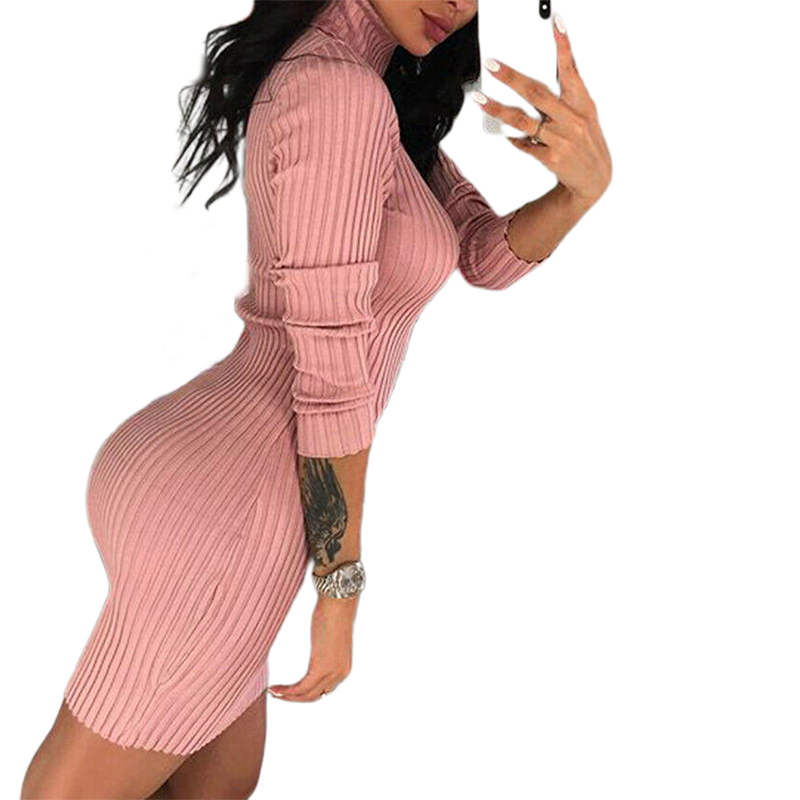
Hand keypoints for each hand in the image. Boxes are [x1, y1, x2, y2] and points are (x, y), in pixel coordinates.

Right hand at [267, 592, 357, 700]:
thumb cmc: (334, 613)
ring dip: (287, 696)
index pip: (323, 690)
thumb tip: (320, 649)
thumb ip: (326, 649)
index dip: (305, 693)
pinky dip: (286, 691)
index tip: (290, 691)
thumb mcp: (330, 638)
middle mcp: (341, 675)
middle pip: (314, 696)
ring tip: (273, 692)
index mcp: (344, 669)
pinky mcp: (322, 668)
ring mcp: (332, 673)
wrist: (338, 603)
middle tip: (277, 694)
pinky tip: (274, 689)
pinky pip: (301, 687)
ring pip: (306, 695)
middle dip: (294, 698)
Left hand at [475, 14, 611, 210]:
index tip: (556, 22)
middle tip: (492, 65)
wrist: (593, 180)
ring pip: (523, 120)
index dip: (564, 45)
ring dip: (498, 109)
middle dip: (511, 77)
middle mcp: (572, 119)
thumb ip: (567, 95)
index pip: (571, 69)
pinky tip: (506, 135)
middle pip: (536, 93)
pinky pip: (525, 145)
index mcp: (582, 103)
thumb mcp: (586, 115)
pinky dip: (514, 139)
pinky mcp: (552, 158)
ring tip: (479, 99)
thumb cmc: (587, 143)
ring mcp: (561, 139)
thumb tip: (545, 76)